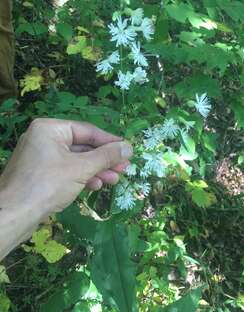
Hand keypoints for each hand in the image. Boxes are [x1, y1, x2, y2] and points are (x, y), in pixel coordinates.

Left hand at [0, 118, 132, 214]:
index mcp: (50, 129)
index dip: (109, 141)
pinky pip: (67, 170)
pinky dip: (82, 177)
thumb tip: (129, 147)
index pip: (87, 130)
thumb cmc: (48, 185)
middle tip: (124, 168)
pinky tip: (96, 185)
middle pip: (82, 146)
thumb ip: (106, 156)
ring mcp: (41, 156)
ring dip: (96, 170)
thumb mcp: (82, 168)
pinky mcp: (41, 173)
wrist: (14, 215)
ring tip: (114, 180)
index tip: (127, 149)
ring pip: (76, 160)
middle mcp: (44, 138)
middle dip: (104, 159)